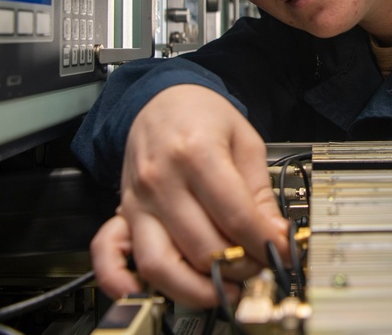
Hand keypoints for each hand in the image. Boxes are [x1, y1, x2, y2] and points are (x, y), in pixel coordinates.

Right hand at [92, 85, 288, 305]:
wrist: (162, 98)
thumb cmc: (204, 116)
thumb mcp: (245, 142)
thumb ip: (261, 192)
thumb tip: (276, 236)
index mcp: (196, 153)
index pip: (235, 216)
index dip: (265, 242)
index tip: (282, 251)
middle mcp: (161, 180)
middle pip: (202, 246)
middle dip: (240, 266)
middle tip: (260, 264)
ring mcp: (138, 200)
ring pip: (160, 264)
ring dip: (196, 287)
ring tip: (224, 286)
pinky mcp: (122, 212)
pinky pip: (108, 254)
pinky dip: (121, 281)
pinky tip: (145, 293)